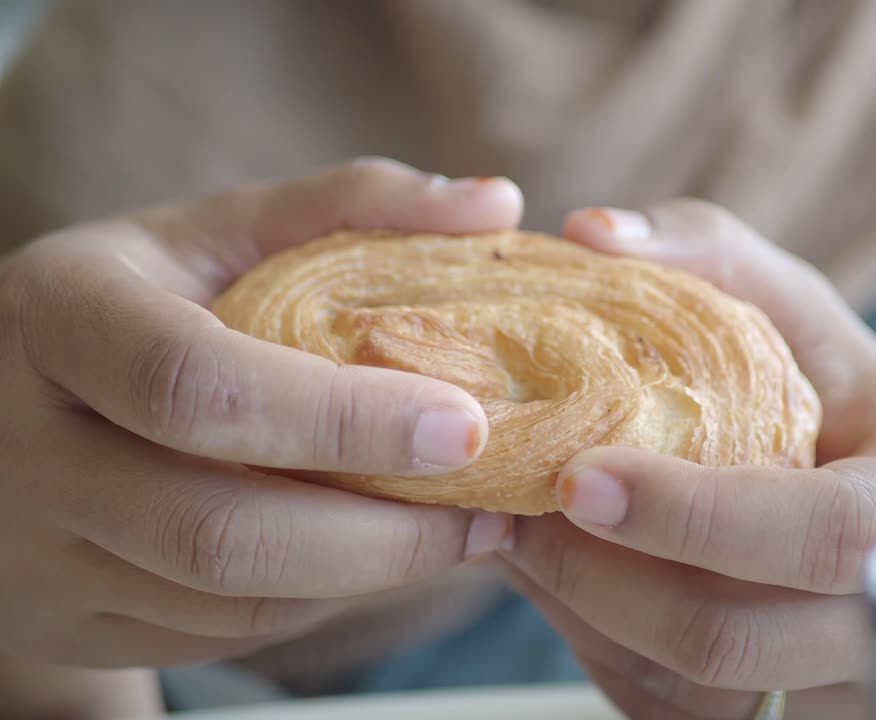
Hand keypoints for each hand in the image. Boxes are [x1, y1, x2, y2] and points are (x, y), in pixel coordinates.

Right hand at [0, 158, 521, 666]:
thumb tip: (498, 204)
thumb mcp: (214, 232)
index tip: (466, 426)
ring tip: (462, 533)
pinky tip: (380, 555)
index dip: (343, 418)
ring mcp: (42, 556)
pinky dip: (323, 601)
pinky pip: (221, 635)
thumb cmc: (140, 299)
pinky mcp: (75, 625)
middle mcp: (28, 451)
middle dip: (383, 535)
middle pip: (219, 531)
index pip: (198, 386)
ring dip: (370, 577)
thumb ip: (349, 205)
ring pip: (231, 602)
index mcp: (60, 318)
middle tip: (493, 510)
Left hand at [501, 200, 875, 718]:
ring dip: (576, 614)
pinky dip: (591, 644)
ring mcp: (829, 692)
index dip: (691, 515)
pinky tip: (561, 576)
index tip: (578, 477)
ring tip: (513, 533)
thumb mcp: (810, 318)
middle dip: (597, 578)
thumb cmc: (855, 413)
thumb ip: (714, 258)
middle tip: (509, 510)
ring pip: (681, 687)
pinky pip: (661, 708)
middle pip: (727, 638)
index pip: (814, 536)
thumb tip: (591, 234)